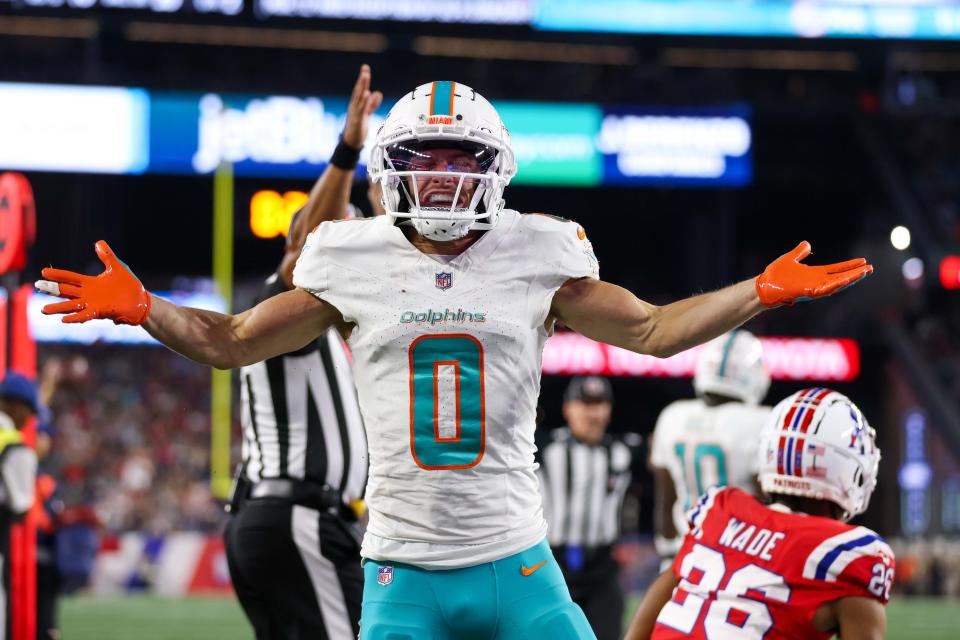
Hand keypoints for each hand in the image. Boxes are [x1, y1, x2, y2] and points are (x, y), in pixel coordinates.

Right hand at [35, 240, 151, 324]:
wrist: (141, 301)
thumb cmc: (129, 285)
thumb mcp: (117, 267)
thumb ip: (107, 256)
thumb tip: (98, 242)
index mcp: (91, 283)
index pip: (70, 278)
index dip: (58, 275)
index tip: (43, 272)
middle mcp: (88, 294)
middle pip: (66, 291)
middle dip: (52, 289)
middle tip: (37, 286)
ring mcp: (93, 304)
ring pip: (72, 305)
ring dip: (58, 307)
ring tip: (44, 309)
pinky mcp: (101, 312)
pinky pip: (85, 315)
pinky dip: (75, 317)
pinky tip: (64, 319)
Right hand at [341, 64, 383, 149]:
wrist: (351, 141)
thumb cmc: (358, 127)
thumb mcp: (366, 113)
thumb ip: (372, 103)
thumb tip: (377, 93)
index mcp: (356, 104)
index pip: (360, 89)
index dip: (363, 79)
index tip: (365, 68)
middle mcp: (354, 106)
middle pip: (358, 91)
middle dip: (362, 79)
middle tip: (365, 68)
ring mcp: (355, 112)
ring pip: (359, 98)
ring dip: (362, 86)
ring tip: (365, 77)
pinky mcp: (358, 120)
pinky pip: (361, 109)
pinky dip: (364, 101)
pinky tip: (367, 94)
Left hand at [756, 241, 872, 306]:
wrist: (762, 286)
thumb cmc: (775, 275)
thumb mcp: (790, 259)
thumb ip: (800, 252)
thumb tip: (807, 244)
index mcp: (815, 274)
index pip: (837, 270)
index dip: (850, 266)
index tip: (863, 261)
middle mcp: (817, 282)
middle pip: (841, 277)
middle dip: (856, 273)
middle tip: (871, 268)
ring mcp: (813, 288)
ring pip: (837, 284)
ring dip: (851, 279)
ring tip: (865, 273)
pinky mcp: (808, 292)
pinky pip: (825, 289)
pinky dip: (836, 285)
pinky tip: (846, 280)